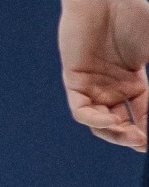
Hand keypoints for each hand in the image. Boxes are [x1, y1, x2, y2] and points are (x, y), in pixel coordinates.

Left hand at [62, 0, 148, 149]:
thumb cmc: (135, 14)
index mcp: (133, 82)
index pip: (143, 114)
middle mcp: (111, 88)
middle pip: (120, 124)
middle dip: (132, 137)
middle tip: (144, 144)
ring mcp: (93, 86)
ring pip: (100, 124)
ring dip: (116, 134)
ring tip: (134, 137)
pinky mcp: (74, 80)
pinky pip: (81, 111)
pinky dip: (95, 121)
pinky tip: (111, 121)